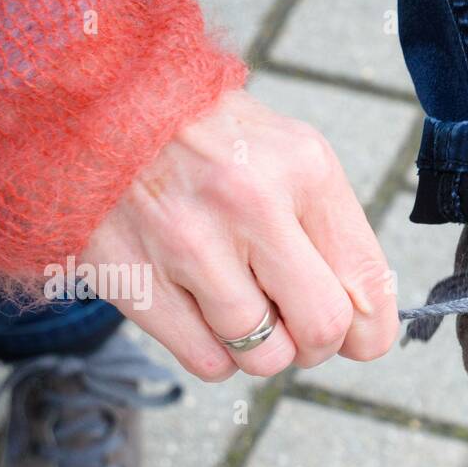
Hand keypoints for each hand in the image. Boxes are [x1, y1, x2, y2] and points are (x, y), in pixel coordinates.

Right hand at [83, 89, 398, 379]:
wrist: (98, 103)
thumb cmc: (208, 138)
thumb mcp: (289, 156)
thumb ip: (335, 235)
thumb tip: (368, 332)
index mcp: (302, 169)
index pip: (366, 284)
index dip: (370, 329)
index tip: (358, 335)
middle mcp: (249, 203)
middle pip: (322, 328)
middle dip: (318, 344)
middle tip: (295, 323)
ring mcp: (186, 242)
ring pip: (264, 356)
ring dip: (261, 349)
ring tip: (240, 305)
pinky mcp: (134, 277)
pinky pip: (208, 363)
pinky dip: (216, 353)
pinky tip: (202, 312)